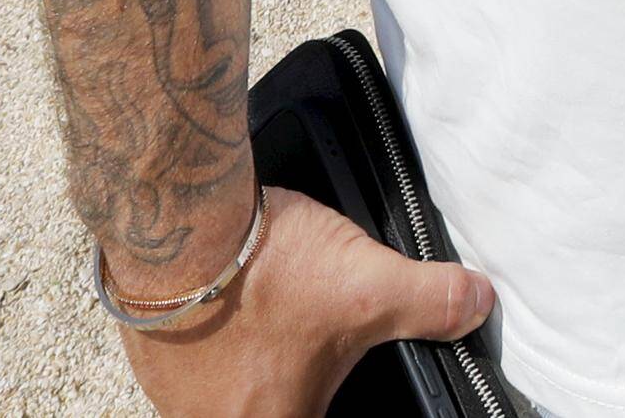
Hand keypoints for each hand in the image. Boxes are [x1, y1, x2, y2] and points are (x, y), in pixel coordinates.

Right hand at [102, 186, 494, 416]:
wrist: (179, 225)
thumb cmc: (265, 266)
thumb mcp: (369, 282)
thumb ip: (430, 300)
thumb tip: (477, 303)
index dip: (324, 394)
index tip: (322, 372)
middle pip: (272, 406)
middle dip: (291, 377)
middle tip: (302, 336)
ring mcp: (176, 396)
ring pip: (223, 391)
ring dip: (247, 361)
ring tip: (270, 315)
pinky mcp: (148, 357)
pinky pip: (185, 364)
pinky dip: (209, 336)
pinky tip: (227, 302)